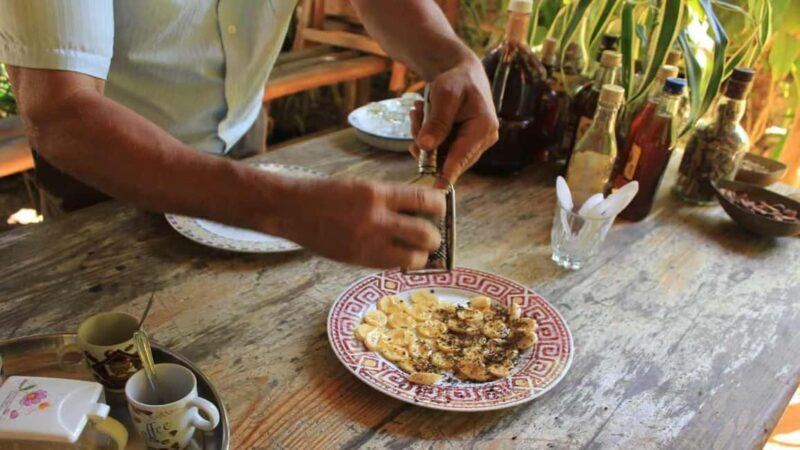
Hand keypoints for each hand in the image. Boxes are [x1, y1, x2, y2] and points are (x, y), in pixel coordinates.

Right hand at [269, 177, 444, 268]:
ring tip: (416, 251)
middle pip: (425, 234)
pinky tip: (396, 256)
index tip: (440, 209)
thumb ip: (390, 199)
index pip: (424, 199)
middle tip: (432, 237)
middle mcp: (375, 218)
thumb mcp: (362, 186)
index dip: (439, 207)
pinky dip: (400, 262)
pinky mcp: (358, 259)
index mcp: (377, 192)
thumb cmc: (327, 195)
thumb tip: (421, 211)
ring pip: (413, 257)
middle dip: (435, 238)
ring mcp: (367, 241)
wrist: (291, 208)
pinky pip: (392, 265)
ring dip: (420, 256)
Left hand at [410, 55, 498, 183]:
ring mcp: (475, 144)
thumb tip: (426, 147)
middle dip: (426, 142)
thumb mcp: (444, 95)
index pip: (462, 156)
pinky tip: (424, 117)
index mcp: (484, 127)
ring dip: (424, 136)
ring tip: (421, 111)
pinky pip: (441, 150)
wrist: (463, 74)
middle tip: (417, 116)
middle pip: (449, 157)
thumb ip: (436, 122)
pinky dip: (428, 136)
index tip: (437, 190)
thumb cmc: (457, 80)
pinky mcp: (465, 144)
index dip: (447, 173)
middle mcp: (484, 139)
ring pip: (441, 155)